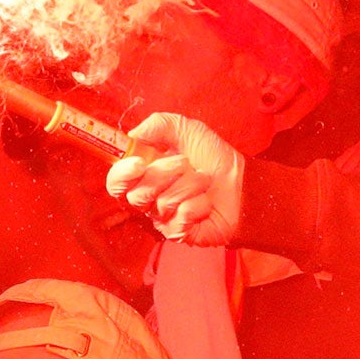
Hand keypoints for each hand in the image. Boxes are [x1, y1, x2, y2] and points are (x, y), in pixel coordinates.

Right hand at [106, 114, 244, 245]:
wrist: (243, 182)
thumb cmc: (213, 158)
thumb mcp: (187, 130)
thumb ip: (159, 125)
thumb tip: (134, 133)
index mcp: (144, 175)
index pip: (116, 182)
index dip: (122, 175)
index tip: (139, 163)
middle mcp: (149, 200)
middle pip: (137, 195)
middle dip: (164, 174)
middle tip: (186, 164)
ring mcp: (164, 219)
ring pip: (163, 204)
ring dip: (190, 186)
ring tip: (204, 181)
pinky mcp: (180, 233)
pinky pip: (181, 217)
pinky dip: (199, 204)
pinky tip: (207, 202)